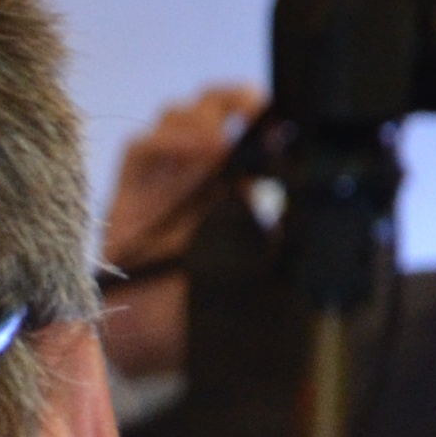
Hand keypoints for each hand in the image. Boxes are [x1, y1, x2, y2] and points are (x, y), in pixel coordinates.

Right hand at [102, 84, 263, 380]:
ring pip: (179, 115)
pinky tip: (195, 154)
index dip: (264, 112)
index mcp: (231, 182)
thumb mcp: (247, 268)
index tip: (286, 122)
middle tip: (256, 116)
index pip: (249, 125)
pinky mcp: (129, 189)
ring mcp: (162, 177)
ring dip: (202, 120)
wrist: (143, 336)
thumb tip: (306, 216)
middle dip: (236, 101)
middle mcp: (196, 172)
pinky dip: (170, 141)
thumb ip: (270, 242)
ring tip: (221, 144)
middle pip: (214, 106)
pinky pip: (142, 147)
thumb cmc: (193, 304)